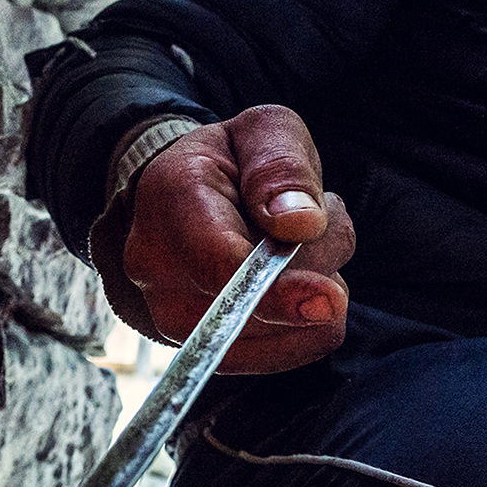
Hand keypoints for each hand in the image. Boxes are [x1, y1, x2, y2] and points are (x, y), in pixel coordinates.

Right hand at [98, 105, 354, 373]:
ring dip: (314, 291)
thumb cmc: (235, 160)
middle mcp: (156, 269)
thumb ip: (282, 167)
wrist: (192, 198)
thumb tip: (299, 224)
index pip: (218, 263)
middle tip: (317, 217)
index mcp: (169, 199)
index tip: (331, 298)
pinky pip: (286, 354)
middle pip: (254, 307)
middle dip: (314, 266)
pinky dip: (309, 319)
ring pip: (279, 335)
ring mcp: (174, 318)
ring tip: (298, 244)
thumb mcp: (266, 132)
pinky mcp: (208, 349)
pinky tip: (295, 279)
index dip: (277, 289)